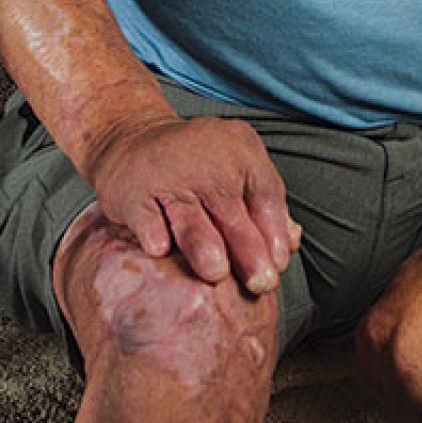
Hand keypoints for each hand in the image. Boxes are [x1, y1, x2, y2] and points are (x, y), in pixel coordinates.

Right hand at [83, 112, 297, 292]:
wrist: (131, 139)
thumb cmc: (194, 166)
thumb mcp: (235, 170)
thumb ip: (263, 204)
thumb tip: (291, 244)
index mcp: (240, 148)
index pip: (265, 193)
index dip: (274, 231)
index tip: (279, 263)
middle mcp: (205, 158)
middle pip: (231, 209)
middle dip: (248, 249)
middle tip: (261, 283)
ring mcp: (167, 174)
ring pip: (190, 215)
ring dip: (203, 244)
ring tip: (216, 273)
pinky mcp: (133, 190)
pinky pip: (145, 216)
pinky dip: (153, 232)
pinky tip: (160, 250)